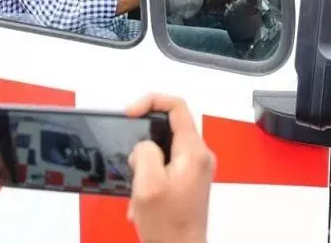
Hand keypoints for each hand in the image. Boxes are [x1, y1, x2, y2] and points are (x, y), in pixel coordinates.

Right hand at [125, 94, 213, 242]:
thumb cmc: (169, 228)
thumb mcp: (148, 185)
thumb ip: (144, 153)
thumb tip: (144, 144)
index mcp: (193, 152)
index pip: (176, 106)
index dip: (150, 101)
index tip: (131, 112)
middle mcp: (199, 157)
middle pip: (168, 125)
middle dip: (143, 139)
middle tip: (131, 157)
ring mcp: (194, 169)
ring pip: (164, 147)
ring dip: (144, 162)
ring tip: (137, 184)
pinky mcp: (188, 181)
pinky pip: (165, 165)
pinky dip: (149, 175)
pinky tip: (142, 197)